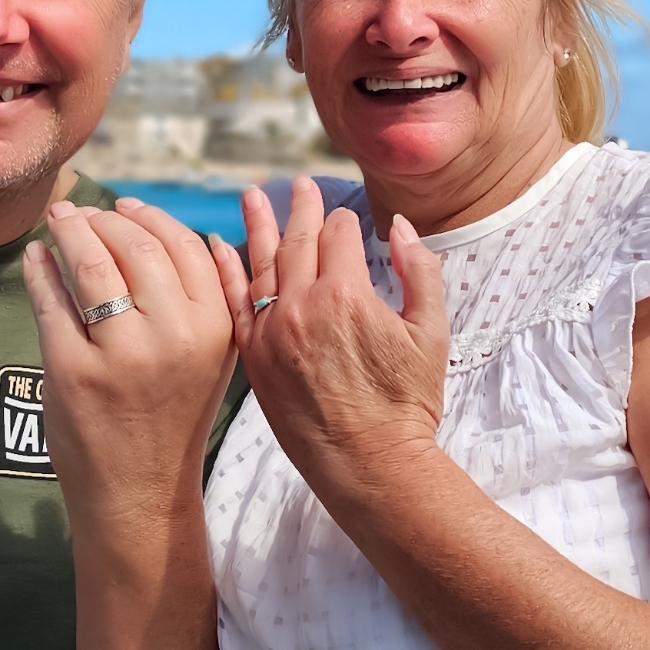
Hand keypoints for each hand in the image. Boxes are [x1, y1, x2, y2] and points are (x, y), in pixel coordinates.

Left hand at [21, 198, 246, 526]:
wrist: (139, 494)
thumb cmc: (173, 418)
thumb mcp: (215, 359)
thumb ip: (216, 298)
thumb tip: (201, 232)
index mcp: (213, 327)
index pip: (183, 244)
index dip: (149, 216)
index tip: (123, 207)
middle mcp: (173, 336)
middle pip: (134, 246)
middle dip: (102, 219)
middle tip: (81, 213)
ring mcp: (120, 354)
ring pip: (90, 264)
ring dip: (68, 232)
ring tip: (57, 224)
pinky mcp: (72, 372)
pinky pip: (51, 301)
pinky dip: (39, 270)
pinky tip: (36, 259)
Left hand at [237, 177, 449, 497]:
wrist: (369, 465)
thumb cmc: (406, 404)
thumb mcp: (432, 333)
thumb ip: (420, 271)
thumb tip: (402, 227)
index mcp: (346, 294)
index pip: (340, 234)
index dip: (348, 222)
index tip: (349, 219)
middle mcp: (301, 306)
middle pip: (298, 240)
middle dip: (301, 208)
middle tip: (298, 184)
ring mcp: (271, 332)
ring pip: (260, 264)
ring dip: (257, 227)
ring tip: (252, 195)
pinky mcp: (253, 358)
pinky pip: (233, 304)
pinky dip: (226, 272)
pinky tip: (218, 247)